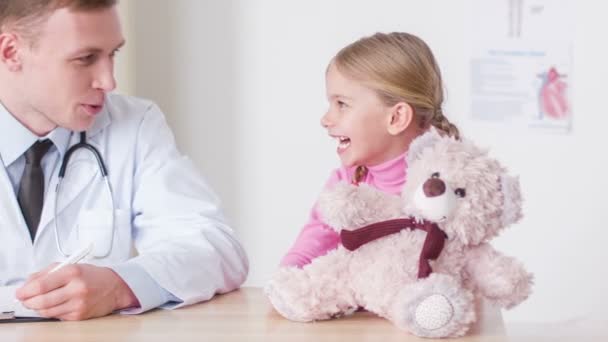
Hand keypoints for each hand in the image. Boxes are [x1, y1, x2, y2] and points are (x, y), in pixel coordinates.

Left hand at [15, 264, 138, 320]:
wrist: (115, 287)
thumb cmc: (92, 276)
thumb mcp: (70, 266)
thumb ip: (47, 273)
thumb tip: (27, 284)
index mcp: (73, 272)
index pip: (41, 285)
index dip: (26, 291)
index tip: (20, 292)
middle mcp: (76, 288)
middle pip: (41, 301)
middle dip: (28, 302)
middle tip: (25, 299)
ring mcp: (78, 304)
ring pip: (47, 311)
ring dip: (38, 308)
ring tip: (38, 302)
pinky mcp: (80, 315)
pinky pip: (57, 316)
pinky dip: (51, 312)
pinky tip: (54, 305)